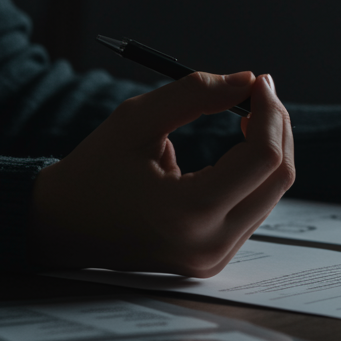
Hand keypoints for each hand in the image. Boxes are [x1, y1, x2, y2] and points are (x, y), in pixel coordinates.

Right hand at [28, 71, 293, 276]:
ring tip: (247, 114)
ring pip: (272, 194)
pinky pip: (254, 209)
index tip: (258, 80)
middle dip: (277, 127)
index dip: (269, 112)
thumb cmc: (94, 169)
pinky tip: (239, 146)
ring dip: (269, 148)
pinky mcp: (213, 260)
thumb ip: (196, 93)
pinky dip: (255, 173)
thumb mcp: (137, 119)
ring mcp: (214, 258)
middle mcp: (209, 244)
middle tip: (259, 91)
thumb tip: (248, 79)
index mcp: (188, 211)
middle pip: (278, 178)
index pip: (261, 159)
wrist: (62, 226)